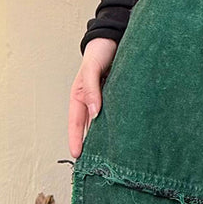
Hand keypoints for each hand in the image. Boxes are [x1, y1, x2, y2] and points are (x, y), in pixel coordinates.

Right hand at [68, 37, 117, 158]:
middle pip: (89, 127)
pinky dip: (119, 128)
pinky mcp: (119, 99)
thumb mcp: (93, 68)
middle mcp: (92, 101)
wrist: (116, 37)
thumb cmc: (101, 50)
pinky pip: (118, 117)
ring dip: (105, 139)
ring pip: (103, 124)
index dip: (76, 139)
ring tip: (111, 158)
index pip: (76, 122)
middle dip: (90, 145)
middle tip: (95, 166)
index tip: (77, 156)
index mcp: (80, 95)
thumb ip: (92, 88)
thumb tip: (93, 113)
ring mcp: (105, 101)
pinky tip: (126, 139)